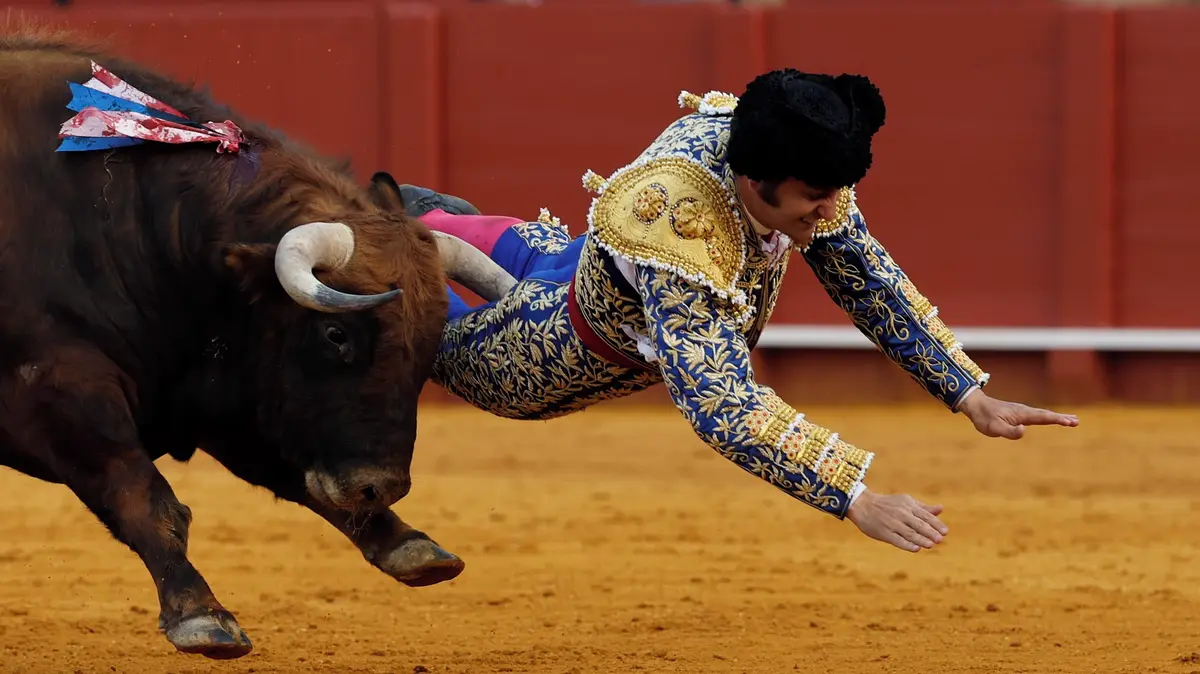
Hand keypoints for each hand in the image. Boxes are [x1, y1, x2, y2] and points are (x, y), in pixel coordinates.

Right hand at [846, 489, 947, 552]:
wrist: (863, 505)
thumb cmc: (887, 504)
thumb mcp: (905, 502)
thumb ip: (923, 508)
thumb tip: (941, 509)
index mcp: (908, 505)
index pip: (925, 515)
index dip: (936, 524)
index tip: (945, 532)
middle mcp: (901, 514)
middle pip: (918, 524)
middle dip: (930, 532)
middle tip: (940, 539)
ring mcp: (892, 524)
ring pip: (909, 533)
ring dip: (921, 539)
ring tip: (931, 545)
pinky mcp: (884, 533)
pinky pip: (897, 540)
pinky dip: (907, 544)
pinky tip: (916, 549)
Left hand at [958, 390, 1078, 439]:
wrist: (975, 405)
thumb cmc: (984, 418)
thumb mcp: (994, 428)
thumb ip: (1009, 431)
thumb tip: (1024, 430)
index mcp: (1021, 414)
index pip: (1043, 418)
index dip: (1057, 420)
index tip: (1071, 422)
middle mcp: (1024, 411)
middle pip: (1046, 415)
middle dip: (1061, 418)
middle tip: (1076, 421)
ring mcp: (1021, 411)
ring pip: (1042, 414)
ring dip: (1056, 417)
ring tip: (1069, 420)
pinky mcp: (1017, 413)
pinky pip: (1036, 415)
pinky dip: (1046, 417)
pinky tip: (1048, 419)